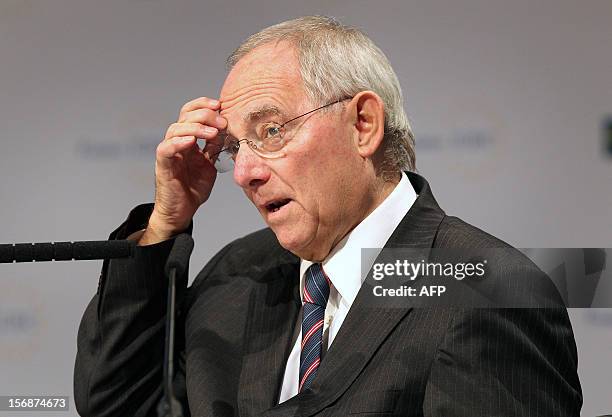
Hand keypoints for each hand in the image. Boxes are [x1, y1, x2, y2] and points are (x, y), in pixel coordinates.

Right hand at [139, 97, 226, 244]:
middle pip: (184, 117)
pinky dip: (178, 142)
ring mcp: (169, 153)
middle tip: (222, 121)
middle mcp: (176, 142)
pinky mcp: (162, 165)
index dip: (203, 104)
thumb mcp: (209, 164)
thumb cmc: (193, 188)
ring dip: (195, 127)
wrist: (182, 211)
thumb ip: (214, 147)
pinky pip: (166, 148)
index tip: (220, 105)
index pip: (191, 112)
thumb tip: (226, 131)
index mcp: (188, 139)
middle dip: (205, 114)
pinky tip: (191, 142)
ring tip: (212, 132)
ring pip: (175, 129)